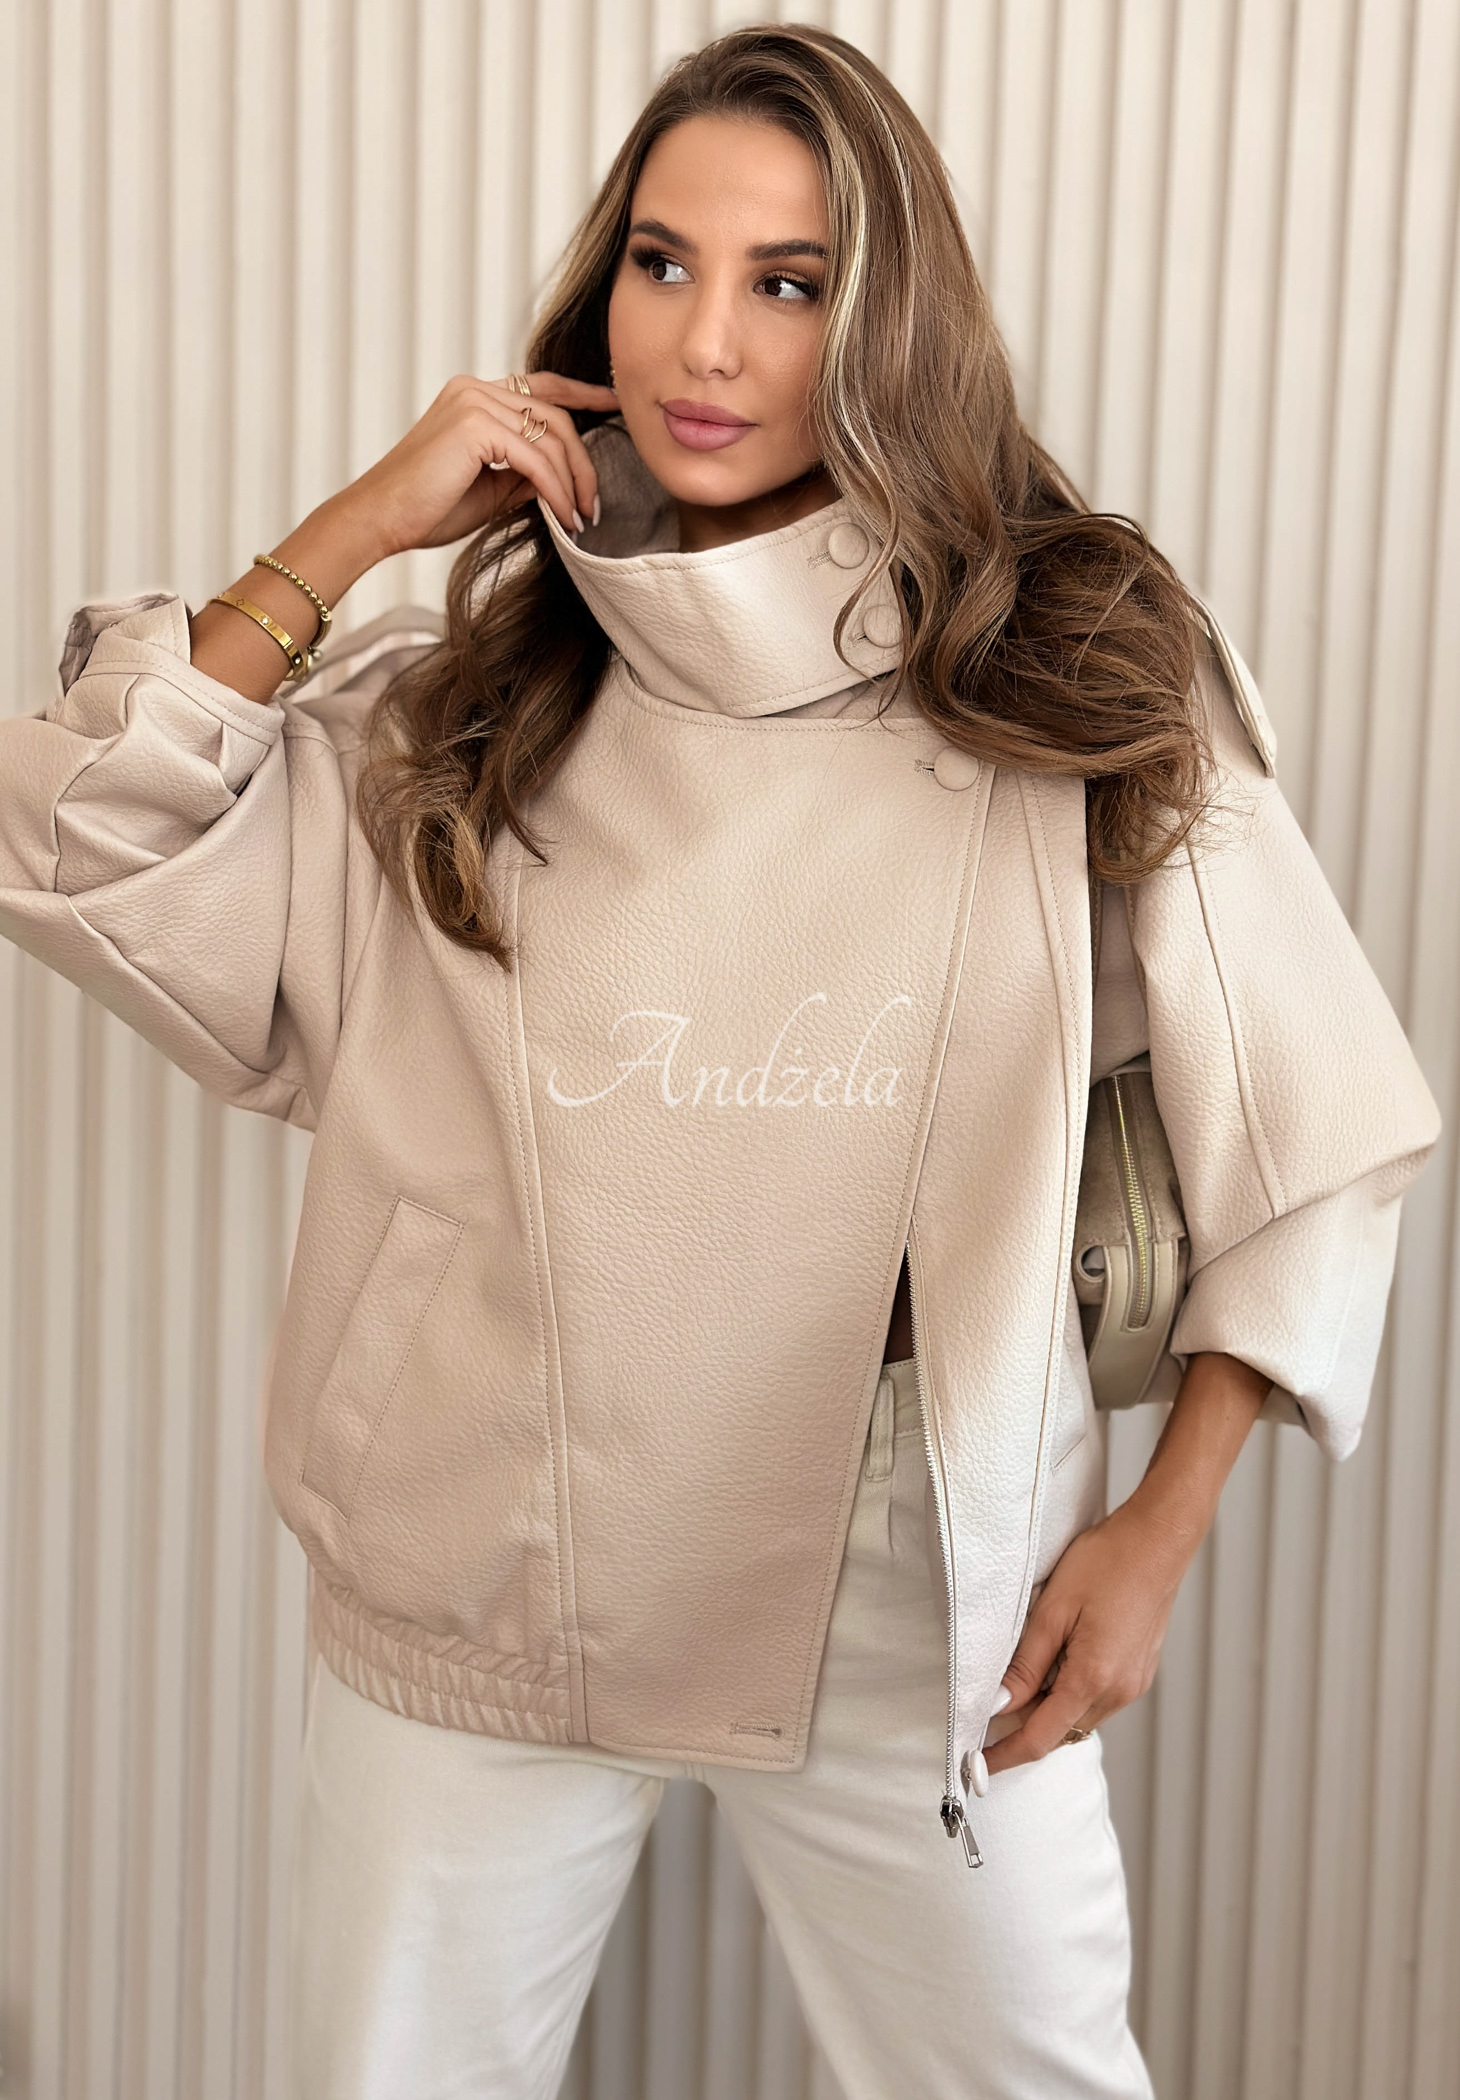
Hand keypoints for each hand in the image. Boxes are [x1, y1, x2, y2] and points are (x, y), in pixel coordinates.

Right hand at [338, 370, 620, 557]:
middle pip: (556, 414)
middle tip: (594, 505)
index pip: (542, 387)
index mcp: (475, 395)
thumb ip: (525, 474)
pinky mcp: (475, 425)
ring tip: (579, 518)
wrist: (379, 520)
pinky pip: (536, 458)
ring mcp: (474, 401)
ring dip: (573, 482)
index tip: (615, 404)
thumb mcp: (490, 489)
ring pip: (552, 437)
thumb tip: (563, 479)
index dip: (584, 393)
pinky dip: (556, 491)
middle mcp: (475, 388)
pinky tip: (564, 517)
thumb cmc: (425, 509)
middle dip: (584, 462)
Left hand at [982, 1497, 1190, 1773]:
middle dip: (1022, 1730)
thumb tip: (998, 1703)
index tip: (975, 1768)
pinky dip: (1068, 1695)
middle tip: (984, 1715)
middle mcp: (1118, 1692)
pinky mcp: (1138, 1674)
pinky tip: (1054, 1664)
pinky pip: (1095, 1700)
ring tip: (1019, 1677)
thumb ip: (1026, 1663)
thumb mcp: (1053, 1609)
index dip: (1004, 1757)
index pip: (1039, 1739)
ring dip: (1047, 1710)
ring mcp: (1133, 1685)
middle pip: (1059, 1732)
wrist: (1158, 1541)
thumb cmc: (1107, 1563)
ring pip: (1078, 1718)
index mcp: (1093, 1679)